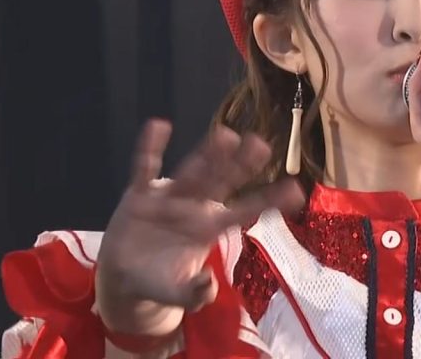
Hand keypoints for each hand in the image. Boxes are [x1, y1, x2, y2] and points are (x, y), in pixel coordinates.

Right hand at [95, 119, 304, 332]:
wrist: (124, 276)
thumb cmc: (160, 280)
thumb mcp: (179, 294)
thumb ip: (194, 294)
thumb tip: (208, 284)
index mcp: (209, 227)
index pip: (245, 210)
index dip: (269, 201)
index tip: (296, 190)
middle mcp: (195, 206)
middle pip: (223, 181)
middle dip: (241, 165)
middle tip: (262, 145)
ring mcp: (169, 197)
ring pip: (192, 171)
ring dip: (207, 154)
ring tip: (226, 135)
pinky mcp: (141, 193)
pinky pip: (145, 167)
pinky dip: (151, 148)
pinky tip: (159, 126)